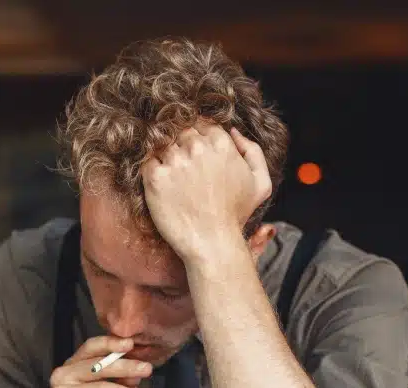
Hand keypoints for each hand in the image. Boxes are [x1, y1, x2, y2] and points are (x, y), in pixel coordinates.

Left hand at [141, 123, 272, 265]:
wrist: (212, 243)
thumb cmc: (235, 216)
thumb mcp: (260, 183)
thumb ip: (252, 151)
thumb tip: (233, 132)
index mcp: (222, 144)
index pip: (203, 125)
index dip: (199, 138)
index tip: (196, 155)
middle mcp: (197, 148)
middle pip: (181, 131)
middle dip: (182, 144)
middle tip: (184, 167)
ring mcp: (175, 162)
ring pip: (163, 143)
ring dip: (166, 155)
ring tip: (173, 177)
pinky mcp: (155, 178)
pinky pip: (147, 161)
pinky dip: (152, 169)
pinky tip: (161, 184)